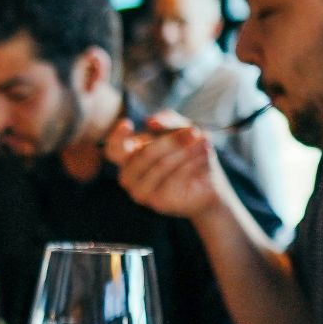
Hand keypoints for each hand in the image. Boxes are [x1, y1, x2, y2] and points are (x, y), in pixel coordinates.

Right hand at [108, 113, 233, 220]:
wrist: (208, 185)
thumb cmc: (190, 154)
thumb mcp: (182, 130)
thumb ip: (168, 121)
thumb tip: (151, 122)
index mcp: (129, 157)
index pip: (113, 149)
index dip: (117, 137)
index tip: (128, 123)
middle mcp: (129, 176)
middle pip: (144, 154)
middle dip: (172, 141)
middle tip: (194, 131)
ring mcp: (140, 192)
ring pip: (161, 165)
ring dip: (186, 152)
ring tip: (204, 143)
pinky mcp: (157, 202)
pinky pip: (173, 179)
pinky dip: (191, 165)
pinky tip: (203, 158)